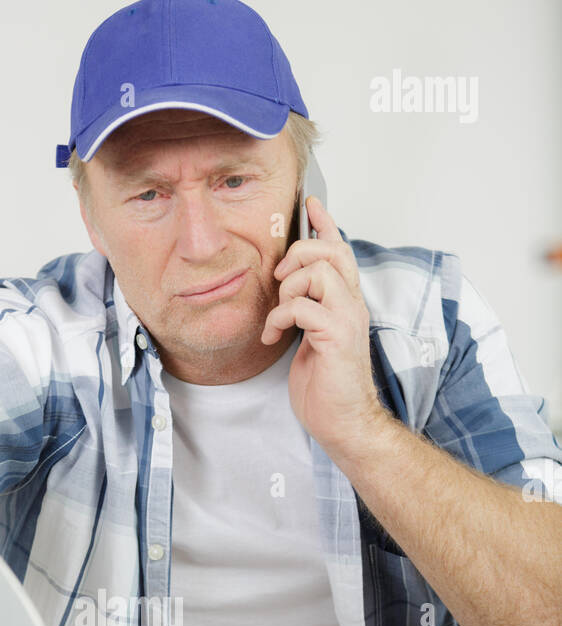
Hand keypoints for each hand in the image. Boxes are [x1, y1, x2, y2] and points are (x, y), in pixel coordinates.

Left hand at [261, 195, 384, 456]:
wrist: (343, 422)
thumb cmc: (327, 388)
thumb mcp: (311, 341)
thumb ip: (306, 314)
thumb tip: (286, 297)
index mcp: (346, 304)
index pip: (341, 252)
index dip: (326, 225)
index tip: (310, 203)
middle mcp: (352, 305)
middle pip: (331, 251)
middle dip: (299, 254)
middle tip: (279, 277)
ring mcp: (347, 319)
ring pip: (319, 271)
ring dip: (288, 289)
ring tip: (277, 316)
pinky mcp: (337, 336)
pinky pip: (303, 306)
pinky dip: (281, 316)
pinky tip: (273, 336)